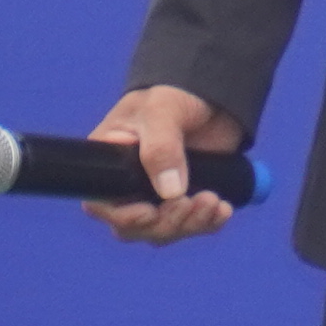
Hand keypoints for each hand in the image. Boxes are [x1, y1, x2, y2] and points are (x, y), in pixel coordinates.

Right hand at [90, 83, 243, 245]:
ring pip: (165, 231)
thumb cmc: (173, 94)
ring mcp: (159, 196)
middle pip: (136, 228)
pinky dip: (209, 222)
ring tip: (213, 200)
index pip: (101, 204)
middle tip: (191, 201)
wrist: (211, 96)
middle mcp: (129, 186)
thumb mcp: (162, 111)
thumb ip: (162, 147)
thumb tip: (170, 192)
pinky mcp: (187, 199)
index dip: (122, 217)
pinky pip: (194, 225)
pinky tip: (224, 208)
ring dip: (190, 224)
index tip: (149, 212)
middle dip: (165, 223)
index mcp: (110, 164)